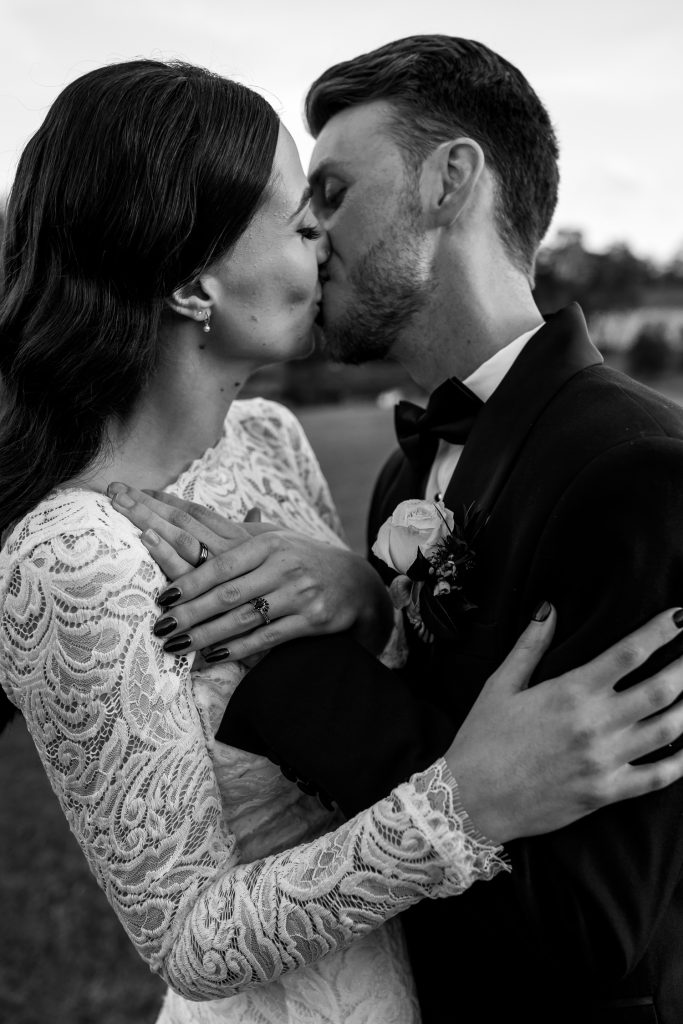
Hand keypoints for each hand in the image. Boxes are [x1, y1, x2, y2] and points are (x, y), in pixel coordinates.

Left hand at [108, 484, 393, 657]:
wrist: (357, 584)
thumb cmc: (305, 561)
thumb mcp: (276, 540)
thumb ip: (237, 534)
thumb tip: (189, 518)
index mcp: (268, 543)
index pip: (220, 561)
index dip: (188, 577)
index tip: (162, 596)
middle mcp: (283, 565)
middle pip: (226, 591)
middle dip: (189, 612)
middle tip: (160, 626)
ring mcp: (298, 593)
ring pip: (242, 617)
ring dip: (204, 635)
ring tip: (176, 646)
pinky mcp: (311, 619)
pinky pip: (265, 638)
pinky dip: (235, 650)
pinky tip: (210, 658)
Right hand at [447, 604, 682, 843]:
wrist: (471, 801)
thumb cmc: (482, 739)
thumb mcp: (500, 685)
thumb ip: (530, 645)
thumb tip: (551, 608)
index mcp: (570, 692)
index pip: (629, 652)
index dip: (661, 631)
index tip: (681, 615)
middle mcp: (594, 724)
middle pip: (660, 689)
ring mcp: (604, 761)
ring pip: (668, 730)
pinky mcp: (606, 793)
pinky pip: (657, 777)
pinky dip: (681, 762)